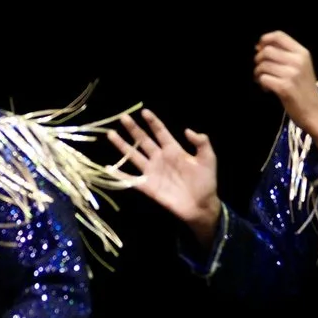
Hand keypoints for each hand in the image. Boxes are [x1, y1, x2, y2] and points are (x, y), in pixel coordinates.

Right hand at [107, 109, 222, 236]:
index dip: (152, 122)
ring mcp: (152, 171)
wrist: (201, 206)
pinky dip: (118, 174)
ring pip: (134, 155)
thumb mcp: (208, 159)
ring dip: (122, 145)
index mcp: (173, 150)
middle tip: (123, 117)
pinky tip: (108, 167)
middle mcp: (160, 158)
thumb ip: (201, 143)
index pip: (160, 132)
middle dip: (133, 129)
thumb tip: (187, 130)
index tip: (144, 111)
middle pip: (143, 140)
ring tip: (111, 134)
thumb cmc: (206, 182)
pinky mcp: (147, 186)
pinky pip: (130, 179)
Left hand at [254, 31, 317, 147]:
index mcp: (302, 53)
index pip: (279, 36)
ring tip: (262, 80)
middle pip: (267, 50)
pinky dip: (261, 84)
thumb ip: (285, 55)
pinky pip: (263, 79)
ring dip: (258, 73)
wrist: (314, 111)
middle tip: (260, 70)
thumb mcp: (301, 66)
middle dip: (258, 59)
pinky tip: (266, 89)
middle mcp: (298, 61)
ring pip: (263, 65)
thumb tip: (260, 47)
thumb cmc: (305, 89)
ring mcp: (292, 74)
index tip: (259, 48)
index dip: (265, 39)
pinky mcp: (284, 87)